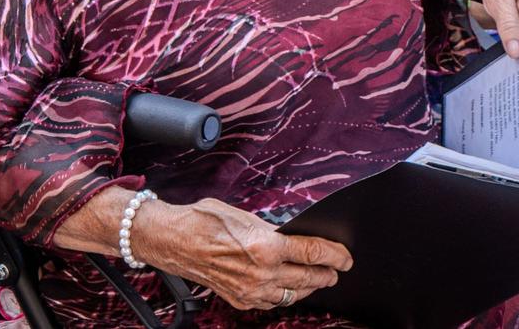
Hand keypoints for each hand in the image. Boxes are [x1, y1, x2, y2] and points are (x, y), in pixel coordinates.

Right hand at [129, 196, 350, 311]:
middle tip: (337, 269)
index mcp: (267, 246)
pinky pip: (271, 302)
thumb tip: (291, 235)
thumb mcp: (246, 215)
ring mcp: (250, 290)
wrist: (173, 240)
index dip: (336, 255)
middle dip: (327, 274)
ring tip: (318, 280)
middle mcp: (261, 272)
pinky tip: (289, 290)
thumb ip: (272, 230)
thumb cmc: (204, 221)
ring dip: (309, 287)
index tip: (346, 256)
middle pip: (308, 277)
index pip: (314, 253)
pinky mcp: (239, 298)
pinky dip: (284, 296)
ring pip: (292, 294)